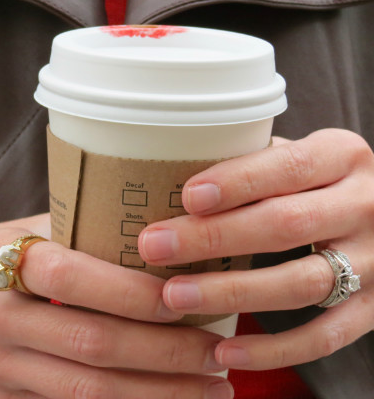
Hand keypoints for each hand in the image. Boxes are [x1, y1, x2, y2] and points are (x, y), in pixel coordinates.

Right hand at [0, 212, 234, 398]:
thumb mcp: (16, 230)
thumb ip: (76, 232)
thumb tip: (156, 235)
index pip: (74, 279)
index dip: (137, 293)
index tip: (191, 297)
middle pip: (92, 345)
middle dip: (166, 354)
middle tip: (220, 353)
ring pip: (86, 392)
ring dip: (156, 394)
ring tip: (212, 388)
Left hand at [137, 128, 373, 370]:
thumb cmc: (315, 182)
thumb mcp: (298, 156)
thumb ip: (252, 163)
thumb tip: (168, 178)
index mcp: (343, 156)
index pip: (289, 166)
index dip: (238, 183)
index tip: (187, 197)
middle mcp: (365, 206)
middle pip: (285, 225)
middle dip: (212, 238)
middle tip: (155, 246)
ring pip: (300, 283)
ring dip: (230, 292)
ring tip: (174, 296)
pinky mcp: (373, 309)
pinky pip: (324, 337)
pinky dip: (273, 349)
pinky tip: (225, 350)